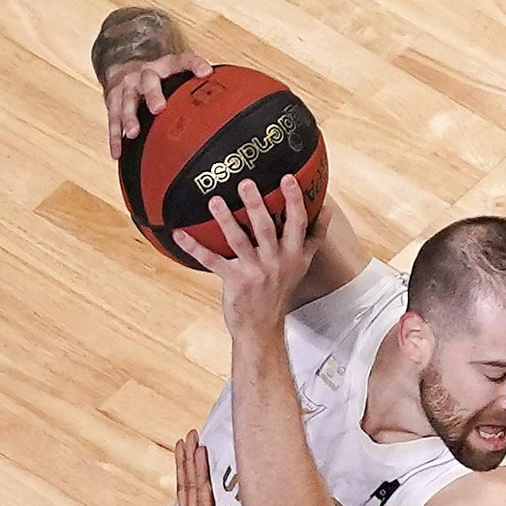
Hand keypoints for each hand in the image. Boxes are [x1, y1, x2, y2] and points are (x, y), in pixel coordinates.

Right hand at [105, 51, 210, 158]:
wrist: (125, 72)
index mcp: (166, 66)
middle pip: (148, 80)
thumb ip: (197, 91)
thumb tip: (228, 112)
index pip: (182, 60)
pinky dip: (115, 137)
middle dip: (152, 94)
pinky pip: (113, 119)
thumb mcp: (176, 78)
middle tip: (158, 109)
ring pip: (126, 100)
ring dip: (129, 117)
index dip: (194, 64)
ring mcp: (128, 86)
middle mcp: (145, 73)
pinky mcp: (113, 100)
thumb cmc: (159, 82)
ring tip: (132, 133)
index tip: (206, 72)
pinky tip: (118, 153)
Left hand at [126, 430, 243, 505]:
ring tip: (197, 445)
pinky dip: (204, 495)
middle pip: (192, 486)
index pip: (184, 492)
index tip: (181, 446)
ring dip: (197, 470)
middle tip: (190, 434)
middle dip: (190, 460)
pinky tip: (202, 479)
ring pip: (200, 494)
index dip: (182, 469)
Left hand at [174, 176, 328, 336]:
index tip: (288, 178)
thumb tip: (326, 210)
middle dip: (256, 205)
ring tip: (216, 201)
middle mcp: (275, 262)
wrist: (263, 327)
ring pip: (239, 242)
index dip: (294, 200)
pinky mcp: (234, 281)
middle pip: (266, 229)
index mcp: (292, 254)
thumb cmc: (280, 291)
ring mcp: (254, 272)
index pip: (297, 223)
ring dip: (226, 221)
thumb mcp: (301, 265)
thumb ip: (314, 237)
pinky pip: (212, 261)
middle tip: (246, 183)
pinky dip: (194, 247)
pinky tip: (179, 234)